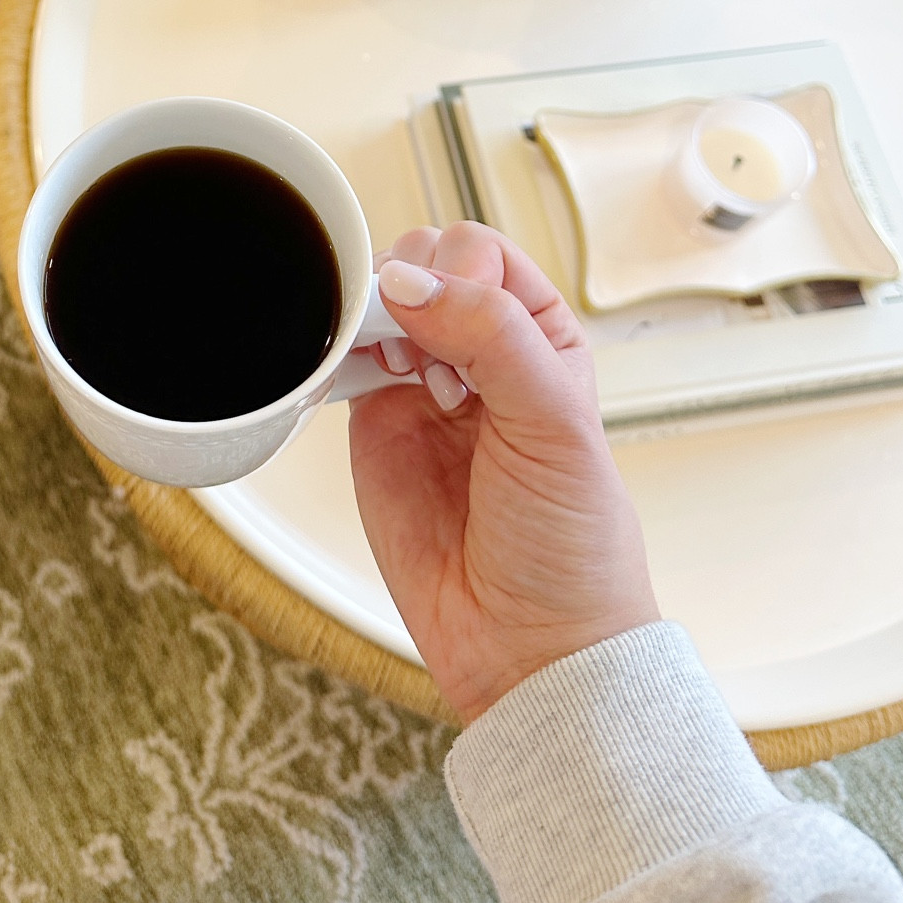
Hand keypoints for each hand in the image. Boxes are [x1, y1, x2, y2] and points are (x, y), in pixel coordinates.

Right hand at [348, 221, 659, 725]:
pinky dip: (330, 353)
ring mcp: (420, 386)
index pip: (482, 255)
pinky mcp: (373, 425)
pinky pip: (340, 362)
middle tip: (421, 353)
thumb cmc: (572, 545)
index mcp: (539, 336)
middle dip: (410, 289)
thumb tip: (409, 281)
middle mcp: (478, 353)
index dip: (458, 272)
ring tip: (395, 368)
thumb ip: (492, 336)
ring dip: (370, 316)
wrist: (524, 647)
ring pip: (377, 306)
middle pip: (422, 266)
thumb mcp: (554, 423)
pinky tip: (344, 369)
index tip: (454, 321)